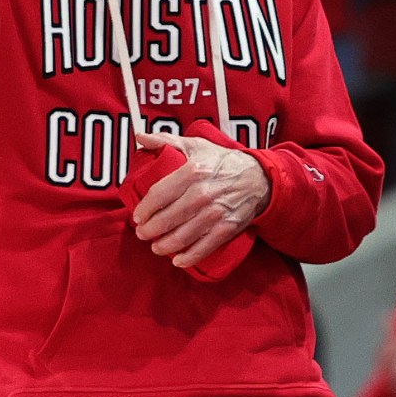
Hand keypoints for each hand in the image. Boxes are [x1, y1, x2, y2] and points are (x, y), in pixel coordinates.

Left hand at [130, 130, 269, 270]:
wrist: (258, 177)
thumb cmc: (221, 161)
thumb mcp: (194, 144)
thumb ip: (165, 140)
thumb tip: (140, 136)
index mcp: (192, 171)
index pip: (159, 194)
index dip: (144, 209)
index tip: (137, 216)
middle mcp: (202, 194)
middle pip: (167, 219)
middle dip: (150, 230)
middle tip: (143, 234)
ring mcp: (215, 213)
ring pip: (183, 236)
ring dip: (165, 246)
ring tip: (156, 247)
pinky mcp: (227, 228)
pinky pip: (204, 247)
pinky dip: (189, 257)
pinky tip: (177, 260)